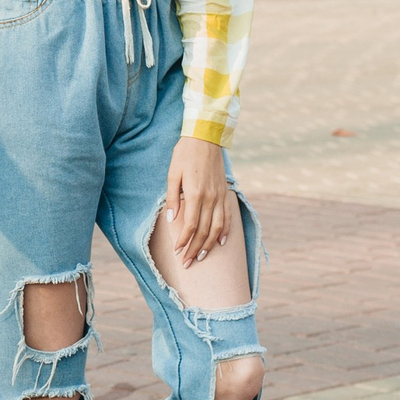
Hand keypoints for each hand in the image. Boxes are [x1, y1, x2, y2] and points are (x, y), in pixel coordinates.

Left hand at [164, 137, 235, 268]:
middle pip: (204, 231)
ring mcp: (220, 196)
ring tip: (201, 257)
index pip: (191, 226)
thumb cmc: (185, 154)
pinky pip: (227, 217)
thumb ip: (173, 198)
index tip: (177, 251)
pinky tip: (220, 242)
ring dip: (209, 245)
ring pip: (217, 228)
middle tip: (187, 263)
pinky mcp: (225, 193)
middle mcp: (210, 198)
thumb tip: (171, 220)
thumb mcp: (173, 174)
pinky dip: (225, 232)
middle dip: (194, 249)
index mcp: (195, 194)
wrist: (206, 137)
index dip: (184, 241)